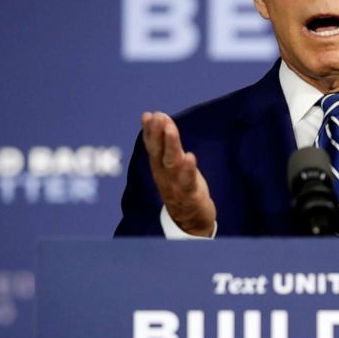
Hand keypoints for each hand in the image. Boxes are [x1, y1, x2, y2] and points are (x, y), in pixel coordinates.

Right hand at [141, 111, 216, 236]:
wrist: (190, 222)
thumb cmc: (181, 188)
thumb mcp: (171, 166)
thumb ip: (166, 144)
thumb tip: (158, 118)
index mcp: (159, 167)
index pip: (152, 146)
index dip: (149, 131)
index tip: (148, 115)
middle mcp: (164, 175)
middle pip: (158, 152)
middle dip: (157, 133)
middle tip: (157, 117)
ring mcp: (176, 185)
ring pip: (172, 163)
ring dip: (171, 145)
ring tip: (170, 129)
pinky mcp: (190, 195)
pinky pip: (187, 181)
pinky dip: (188, 170)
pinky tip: (189, 157)